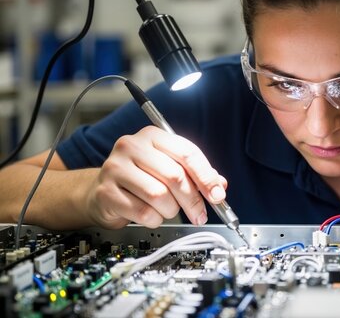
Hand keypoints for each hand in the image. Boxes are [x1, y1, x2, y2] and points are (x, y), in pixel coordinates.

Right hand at [86, 126, 226, 228]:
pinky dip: (154, 219)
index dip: (206, 177)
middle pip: (175, 176)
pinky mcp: (106, 192)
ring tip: (168, 210)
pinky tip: (151, 215)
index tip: (218, 195)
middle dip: (193, 200)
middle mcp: (132, 146)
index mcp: (153, 135)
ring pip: (159, 195)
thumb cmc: (141, 178)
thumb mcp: (169, 168)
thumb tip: (219, 185)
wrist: (102, 192)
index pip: (187, 153)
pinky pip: (143, 212)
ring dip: (171, 210)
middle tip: (199, 214)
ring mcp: (115, 168)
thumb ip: (195, 174)